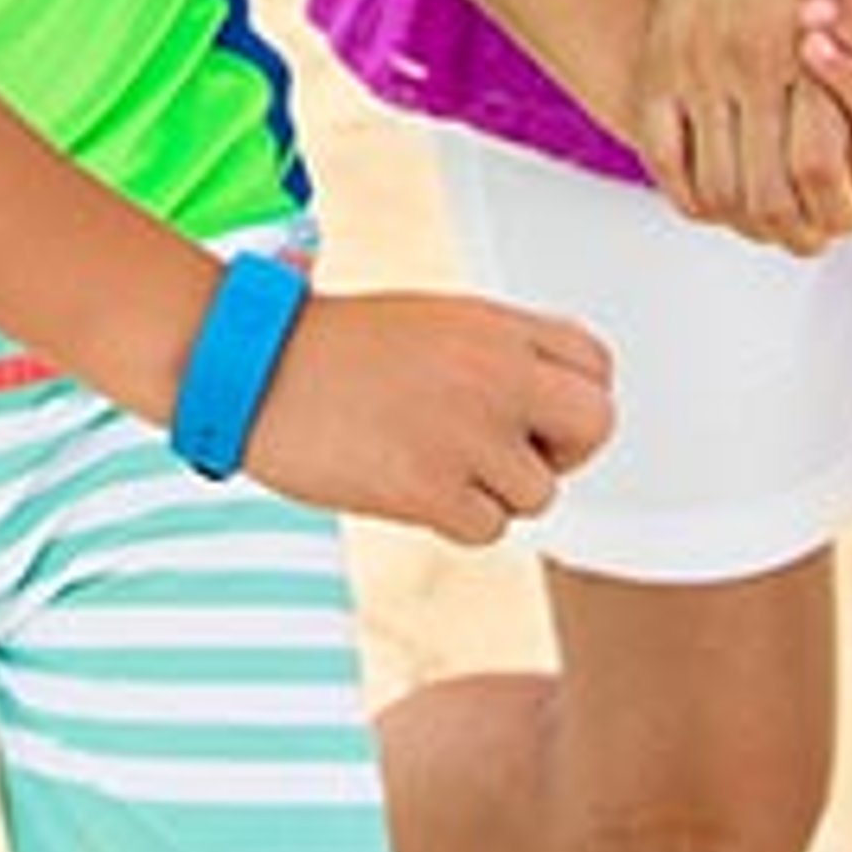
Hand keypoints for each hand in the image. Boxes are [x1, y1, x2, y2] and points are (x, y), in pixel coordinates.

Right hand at [237, 287, 613, 546]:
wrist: (255, 367)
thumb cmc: (335, 346)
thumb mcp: (432, 322)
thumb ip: (498, 354)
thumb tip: (548, 406)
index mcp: (494, 323)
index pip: (596, 364)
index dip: (571, 397)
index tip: (534, 412)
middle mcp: (494, 371)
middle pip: (595, 424)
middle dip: (564, 451)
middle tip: (512, 453)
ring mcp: (467, 431)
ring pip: (538, 493)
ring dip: (494, 491)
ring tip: (429, 457)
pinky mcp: (432, 487)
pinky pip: (488, 529)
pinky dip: (454, 519)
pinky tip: (405, 480)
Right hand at [636, 0, 851, 253]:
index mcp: (810, 53)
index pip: (822, 174)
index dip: (843, 211)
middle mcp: (745, 63)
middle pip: (767, 197)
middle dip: (802, 230)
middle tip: (817, 226)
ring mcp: (693, 67)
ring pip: (716, 190)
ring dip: (750, 222)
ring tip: (776, 216)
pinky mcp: (658, 65)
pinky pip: (663, 161)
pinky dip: (695, 196)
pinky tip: (723, 192)